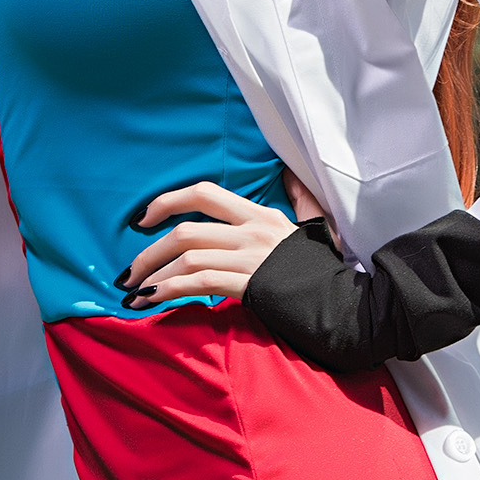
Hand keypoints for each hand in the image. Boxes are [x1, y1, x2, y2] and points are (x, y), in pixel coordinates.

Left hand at [119, 174, 334, 307]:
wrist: (350, 306)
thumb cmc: (328, 273)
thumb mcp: (316, 228)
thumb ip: (300, 199)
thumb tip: (290, 173)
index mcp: (262, 215)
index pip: (206, 193)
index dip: (167, 201)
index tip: (142, 219)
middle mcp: (253, 229)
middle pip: (186, 228)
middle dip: (149, 251)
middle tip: (128, 271)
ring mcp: (251, 255)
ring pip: (187, 255)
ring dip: (153, 274)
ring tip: (134, 292)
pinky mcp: (250, 282)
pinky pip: (198, 281)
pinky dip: (167, 290)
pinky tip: (150, 301)